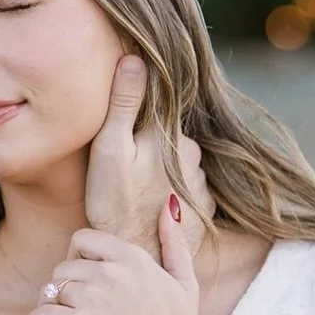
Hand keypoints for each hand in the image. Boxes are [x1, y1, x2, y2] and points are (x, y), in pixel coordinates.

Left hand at [25, 197, 212, 314]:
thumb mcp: (185, 283)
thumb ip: (174, 241)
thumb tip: (169, 203)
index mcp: (132, 258)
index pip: (83, 240)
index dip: (78, 258)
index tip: (84, 278)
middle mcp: (110, 273)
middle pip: (64, 267)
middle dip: (65, 285)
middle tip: (72, 305)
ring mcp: (93, 300)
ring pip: (51, 290)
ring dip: (51, 304)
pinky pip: (41, 314)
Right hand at [85, 57, 212, 253]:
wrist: (139, 256)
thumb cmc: (116, 203)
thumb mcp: (110, 149)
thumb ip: (124, 104)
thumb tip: (135, 58)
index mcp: (172, 136)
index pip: (157, 114)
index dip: (136, 122)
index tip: (123, 139)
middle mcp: (195, 157)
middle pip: (168, 141)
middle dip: (151, 149)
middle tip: (123, 170)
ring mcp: (202, 186)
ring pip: (178, 168)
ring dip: (162, 174)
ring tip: (136, 193)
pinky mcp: (205, 212)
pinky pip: (187, 193)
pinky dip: (172, 197)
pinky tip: (152, 209)